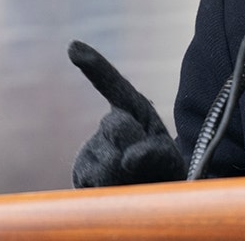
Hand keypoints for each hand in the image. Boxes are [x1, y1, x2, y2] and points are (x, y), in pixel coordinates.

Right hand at [69, 40, 185, 186]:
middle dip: (138, 145)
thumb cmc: (165, 175)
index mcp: (134, 112)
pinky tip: (118, 190)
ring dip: (125, 175)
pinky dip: (110, 188)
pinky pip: (94, 180)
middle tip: (147, 166)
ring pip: (107, 159)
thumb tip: (129, 159)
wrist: (153, 199)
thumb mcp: (170, 161)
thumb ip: (156, 154)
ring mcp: (91, 149)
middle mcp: (110, 125)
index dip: (96, 65)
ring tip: (135, 182)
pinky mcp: (80, 174)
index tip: (73, 46)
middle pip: (117, 125)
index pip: (114, 85)